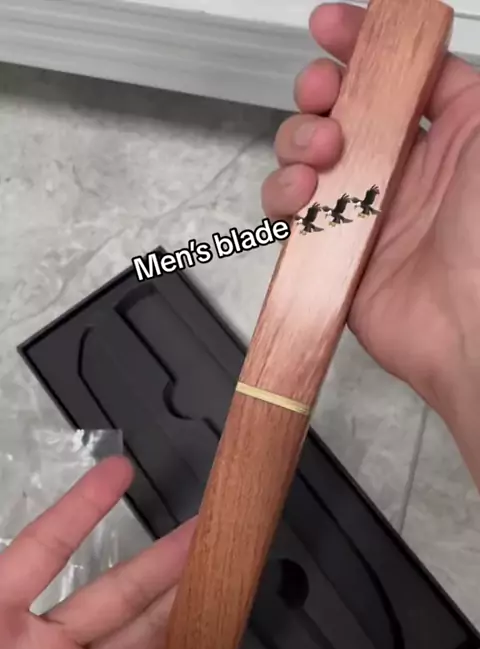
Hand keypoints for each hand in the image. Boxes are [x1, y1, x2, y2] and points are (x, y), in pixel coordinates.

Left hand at [0, 456, 192, 648]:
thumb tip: (7, 560)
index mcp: (0, 619)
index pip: (43, 548)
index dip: (81, 509)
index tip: (121, 471)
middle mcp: (41, 644)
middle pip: (112, 591)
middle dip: (161, 558)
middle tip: (207, 527)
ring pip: (139, 634)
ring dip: (181, 602)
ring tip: (223, 571)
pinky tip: (207, 634)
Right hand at [262, 3, 479, 467]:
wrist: (467, 326)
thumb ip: (457, 89)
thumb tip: (425, 53)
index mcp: (445, 139)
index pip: (394, 76)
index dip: (360, 44)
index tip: (332, 27)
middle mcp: (401, 171)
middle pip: (341, 110)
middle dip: (320, 92)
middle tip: (324, 94)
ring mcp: (364, 209)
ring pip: (307, 156)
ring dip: (299, 141)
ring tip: (322, 154)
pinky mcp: (333, 249)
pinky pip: (293, 214)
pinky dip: (286, 197)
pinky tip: (305, 197)